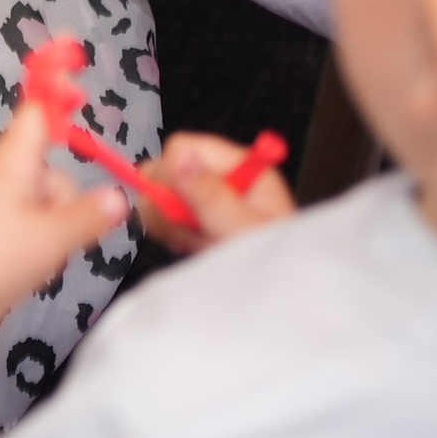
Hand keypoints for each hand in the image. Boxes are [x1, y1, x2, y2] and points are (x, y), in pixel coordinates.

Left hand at [0, 103, 126, 437]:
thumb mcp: (53, 238)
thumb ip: (90, 216)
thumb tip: (117, 197)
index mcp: (8, 162)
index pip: (36, 114)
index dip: (56, 92)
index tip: (71, 68)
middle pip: (42, 169)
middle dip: (59, 197)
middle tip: (54, 235)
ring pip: (27, 201)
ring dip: (42, 225)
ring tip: (30, 259)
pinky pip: (8, 223)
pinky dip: (20, 241)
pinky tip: (13, 270)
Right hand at [133, 131, 298, 256]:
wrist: (279, 290)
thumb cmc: (273, 259)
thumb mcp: (244, 229)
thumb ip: (211, 195)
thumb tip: (182, 157)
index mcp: (238, 165)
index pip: (182, 147)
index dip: (171, 176)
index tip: (178, 207)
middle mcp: (219, 174)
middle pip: (164, 170)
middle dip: (170, 206)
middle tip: (193, 231)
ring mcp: (204, 193)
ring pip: (158, 194)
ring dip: (171, 224)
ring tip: (200, 243)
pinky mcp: (193, 213)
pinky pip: (160, 214)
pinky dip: (171, 234)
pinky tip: (195, 246)